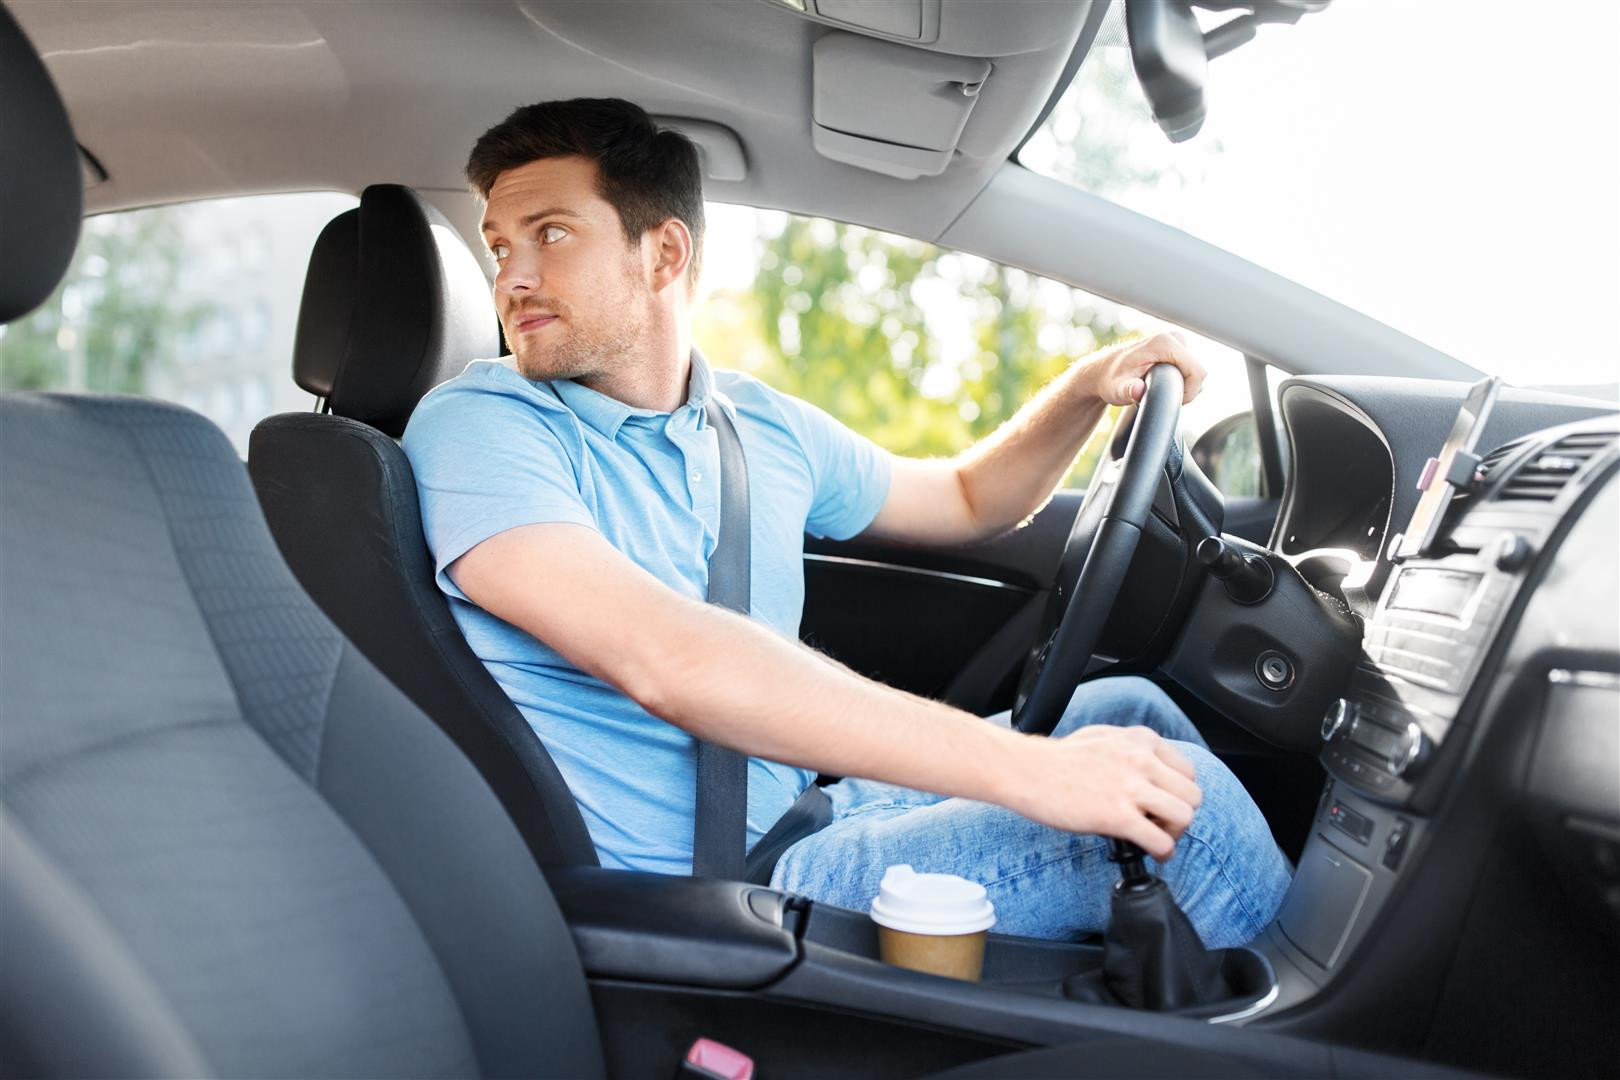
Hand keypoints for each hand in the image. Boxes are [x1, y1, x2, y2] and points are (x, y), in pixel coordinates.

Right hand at [1000, 724, 1202, 859]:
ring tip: (1158, 839)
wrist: (1026, 771)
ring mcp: (1131, 788)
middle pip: (1192, 795)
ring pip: (1184, 817)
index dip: (1179, 792)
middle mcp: (1141, 760)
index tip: (1164, 804)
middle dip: (1181, 814)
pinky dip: (1162, 853)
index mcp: (1141, 740)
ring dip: (1174, 834)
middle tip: (1163, 826)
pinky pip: (1160, 841)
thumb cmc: (1057, 758)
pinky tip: (1152, 854)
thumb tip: (1150, 768)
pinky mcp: (1118, 816)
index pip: (1187, 770)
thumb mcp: (1104, 738)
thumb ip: (1133, 749)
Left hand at [1085, 332, 1206, 406]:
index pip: (1197, 371)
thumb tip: (1138, 390)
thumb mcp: (1117, 389)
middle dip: (1186, 390)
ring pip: (1196, 371)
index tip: (1172, 400)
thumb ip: (1128, 390)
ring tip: (1160, 390)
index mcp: (1164, 343)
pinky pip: (1192, 368)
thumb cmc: (1111, 379)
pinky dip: (1182, 380)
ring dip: (1184, 386)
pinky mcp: (1178, 347)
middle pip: (1198, 372)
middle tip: (1162, 397)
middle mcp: (1173, 337)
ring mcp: (1177, 341)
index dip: (1189, 392)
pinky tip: (1164, 384)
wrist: (1105, 371)